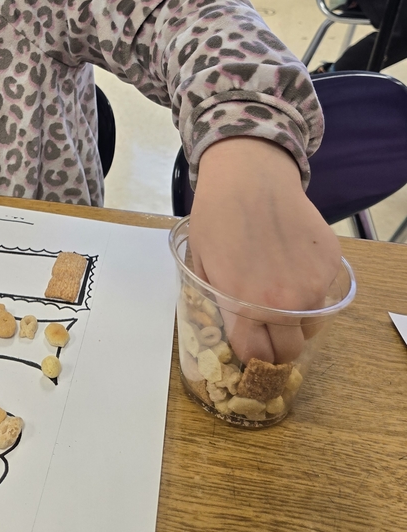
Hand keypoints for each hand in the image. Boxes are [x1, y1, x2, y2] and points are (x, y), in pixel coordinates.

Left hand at [188, 137, 340, 364]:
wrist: (250, 175)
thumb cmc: (216, 215)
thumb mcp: (201, 261)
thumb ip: (217, 300)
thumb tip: (230, 328)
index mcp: (245, 304)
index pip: (256, 356)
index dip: (249, 355)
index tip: (246, 347)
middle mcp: (285, 302)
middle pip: (290, 351)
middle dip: (276, 347)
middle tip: (266, 330)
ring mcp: (313, 284)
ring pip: (312, 325)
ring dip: (297, 321)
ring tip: (280, 295)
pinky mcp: (330, 264)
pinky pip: (323, 293)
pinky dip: (311, 289)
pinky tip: (292, 263)